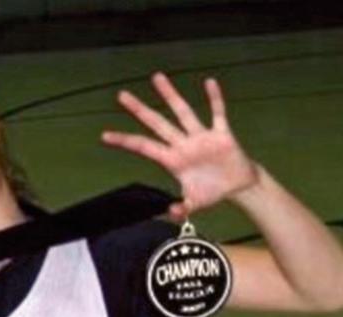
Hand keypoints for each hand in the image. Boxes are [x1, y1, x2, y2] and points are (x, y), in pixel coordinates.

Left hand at [102, 72, 259, 219]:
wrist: (238, 187)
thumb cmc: (212, 192)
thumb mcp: (194, 204)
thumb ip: (181, 209)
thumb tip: (171, 212)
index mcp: (172, 160)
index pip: (143, 147)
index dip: (125, 141)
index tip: (104, 136)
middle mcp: (183, 145)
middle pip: (157, 123)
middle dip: (140, 110)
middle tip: (121, 95)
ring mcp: (201, 137)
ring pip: (183, 112)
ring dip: (170, 96)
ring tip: (156, 78)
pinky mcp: (222, 134)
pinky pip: (217, 114)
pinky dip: (215, 99)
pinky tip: (210, 83)